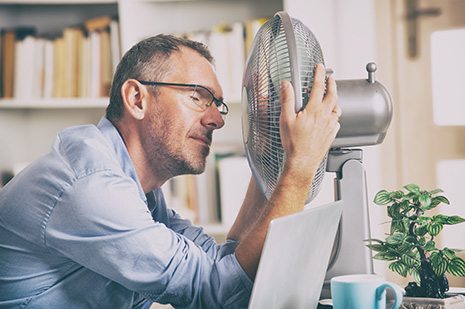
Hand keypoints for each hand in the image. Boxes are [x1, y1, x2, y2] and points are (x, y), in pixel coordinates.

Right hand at [279, 63, 339, 178]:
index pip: (319, 86)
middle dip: (332, 84)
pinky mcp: (332, 135)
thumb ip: (287, 100)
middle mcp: (325, 116)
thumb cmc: (294, 143)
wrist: (302, 162)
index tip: (320, 67)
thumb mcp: (285, 119)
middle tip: (330, 79)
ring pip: (337, 109)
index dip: (320, 74)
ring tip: (330, 99)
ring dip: (334, 101)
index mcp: (314, 110)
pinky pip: (337, 122)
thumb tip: (286, 85)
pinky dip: (334, 116)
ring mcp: (330, 126)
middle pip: (333, 95)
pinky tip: (330, 118)